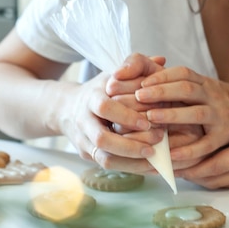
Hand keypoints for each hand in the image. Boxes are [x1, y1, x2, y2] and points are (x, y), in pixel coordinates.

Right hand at [61, 53, 166, 171]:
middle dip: (131, 143)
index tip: (149, 121)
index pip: (105, 108)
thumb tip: (161, 59)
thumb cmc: (103, 88)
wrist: (68, 108)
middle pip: (102, 139)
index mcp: (91, 97)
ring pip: (104, 158)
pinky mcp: (88, 156)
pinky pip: (109, 166)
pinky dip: (131, 168)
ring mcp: (84, 141)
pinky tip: (152, 165)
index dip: (126, 116)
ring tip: (156, 157)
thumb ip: (137, 65)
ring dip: (132, 160)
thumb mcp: (116, 72)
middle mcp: (84, 121)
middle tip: (157, 140)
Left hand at [134, 67, 228, 166]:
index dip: (162, 76)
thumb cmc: (218, 107)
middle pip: (188, 89)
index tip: (142, 82)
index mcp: (206, 84)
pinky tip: (169, 154)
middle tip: (138, 97)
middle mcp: (213, 97)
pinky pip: (205, 145)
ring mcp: (220, 117)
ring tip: (150, 119)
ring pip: (196, 114)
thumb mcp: (204, 91)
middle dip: (162, 91)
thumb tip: (143, 78)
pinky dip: (187, 150)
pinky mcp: (224, 138)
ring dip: (172, 115)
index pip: (184, 73)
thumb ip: (179, 85)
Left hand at [176, 87, 228, 188]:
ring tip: (178, 165)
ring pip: (216, 182)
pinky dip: (212, 177)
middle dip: (186, 170)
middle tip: (166, 162)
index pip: (212, 162)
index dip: (189, 160)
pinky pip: (228, 182)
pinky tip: (205, 169)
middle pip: (209, 176)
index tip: (170, 153)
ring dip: (197, 175)